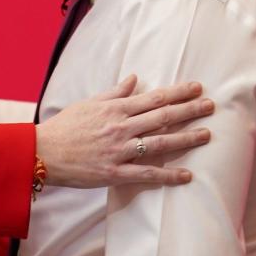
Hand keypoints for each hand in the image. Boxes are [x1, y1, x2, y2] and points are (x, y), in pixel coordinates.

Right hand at [36, 75, 212, 187]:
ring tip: (206, 135)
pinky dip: (167, 175)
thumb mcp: (89, 103)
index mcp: (115, 109)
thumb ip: (114, 92)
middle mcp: (121, 127)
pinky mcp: (115, 172)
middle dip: (189, 110)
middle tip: (211, 106)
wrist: (44, 152)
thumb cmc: (65, 126)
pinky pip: (146, 173)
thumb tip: (134, 79)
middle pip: (162, 117)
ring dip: (185, 138)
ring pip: (160, 143)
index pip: (154, 98)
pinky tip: (186, 176)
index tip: (197, 87)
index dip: (178, 92)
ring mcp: (119, 150)